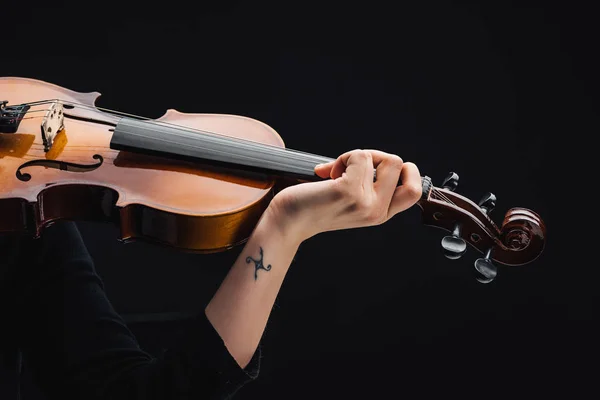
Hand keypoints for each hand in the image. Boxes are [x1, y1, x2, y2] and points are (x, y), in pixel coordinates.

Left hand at [268, 149, 421, 241]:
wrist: (288, 222)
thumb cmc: (314, 206)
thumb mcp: (352, 201)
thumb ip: (369, 185)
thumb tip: (376, 157)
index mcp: (380, 214)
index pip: (415, 190)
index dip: (403, 171)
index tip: (377, 169)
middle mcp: (376, 211)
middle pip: (402, 165)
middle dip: (378, 156)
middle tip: (356, 167)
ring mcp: (364, 202)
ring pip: (379, 157)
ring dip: (355, 156)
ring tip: (336, 172)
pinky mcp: (348, 191)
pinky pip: (358, 156)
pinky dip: (342, 157)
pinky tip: (326, 174)